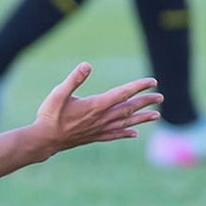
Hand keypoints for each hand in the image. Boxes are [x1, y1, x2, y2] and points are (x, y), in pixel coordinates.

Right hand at [32, 63, 161, 154]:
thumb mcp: (59, 93)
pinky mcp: (94, 137)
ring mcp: (99, 129)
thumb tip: (87, 65)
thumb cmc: (50, 115)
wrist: (44, 140)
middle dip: (146, 101)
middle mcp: (101, 118)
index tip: (152, 81)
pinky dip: (126, 133)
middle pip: (129, 108)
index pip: (122, 93)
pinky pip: (115, 134)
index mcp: (95, 105)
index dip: (138, 86)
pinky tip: (135, 133)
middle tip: (160, 97)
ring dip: (142, 118)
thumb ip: (74, 79)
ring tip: (157, 115)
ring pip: (126, 122)